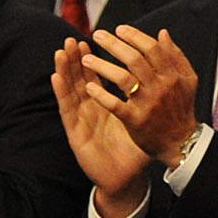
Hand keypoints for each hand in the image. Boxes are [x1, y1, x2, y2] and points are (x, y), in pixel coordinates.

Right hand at [55, 37, 153, 216]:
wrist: (127, 179)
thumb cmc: (134, 150)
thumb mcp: (143, 119)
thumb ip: (147, 97)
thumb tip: (162, 76)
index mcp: (105, 104)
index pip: (96, 75)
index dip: (93, 57)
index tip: (93, 38)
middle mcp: (91, 109)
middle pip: (80, 78)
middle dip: (76, 58)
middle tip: (73, 37)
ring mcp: (81, 120)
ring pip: (70, 90)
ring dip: (65, 69)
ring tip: (62, 50)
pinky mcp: (75, 133)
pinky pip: (67, 110)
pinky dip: (61, 92)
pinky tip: (56, 77)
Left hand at [85, 24, 202, 164]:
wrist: (181, 142)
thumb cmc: (181, 108)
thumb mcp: (187, 79)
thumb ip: (175, 55)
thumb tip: (162, 32)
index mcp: (172, 75)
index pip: (152, 48)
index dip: (134, 36)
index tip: (119, 29)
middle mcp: (160, 87)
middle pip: (134, 59)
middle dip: (113, 44)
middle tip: (96, 35)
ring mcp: (148, 104)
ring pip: (122, 79)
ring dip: (102, 66)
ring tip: (85, 59)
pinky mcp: (136, 121)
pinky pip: (115, 105)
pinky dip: (101, 95)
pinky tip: (89, 87)